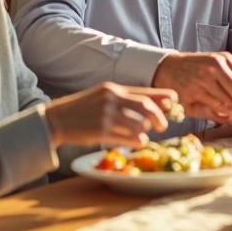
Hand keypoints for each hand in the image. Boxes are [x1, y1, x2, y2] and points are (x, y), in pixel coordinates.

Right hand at [44, 83, 174, 148]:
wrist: (55, 119)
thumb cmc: (82, 110)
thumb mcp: (102, 97)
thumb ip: (123, 100)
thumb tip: (149, 107)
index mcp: (113, 88)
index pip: (144, 91)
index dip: (162, 96)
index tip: (175, 100)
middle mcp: (111, 99)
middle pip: (146, 106)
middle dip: (159, 117)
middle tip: (163, 126)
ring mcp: (106, 114)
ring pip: (138, 124)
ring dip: (146, 132)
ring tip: (144, 136)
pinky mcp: (100, 130)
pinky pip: (126, 137)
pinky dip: (136, 140)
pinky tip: (138, 142)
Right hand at [152, 51, 231, 122]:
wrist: (167, 68)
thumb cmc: (196, 67)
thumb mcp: (216, 64)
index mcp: (223, 59)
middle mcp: (213, 69)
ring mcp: (202, 82)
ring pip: (226, 103)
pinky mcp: (191, 95)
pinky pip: (212, 110)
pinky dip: (221, 115)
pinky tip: (224, 114)